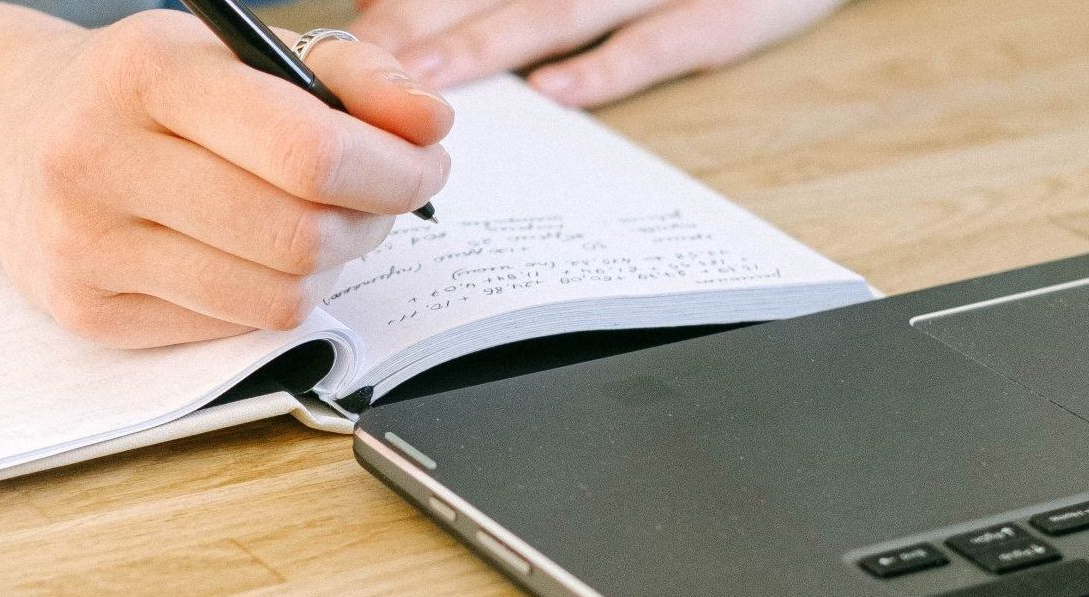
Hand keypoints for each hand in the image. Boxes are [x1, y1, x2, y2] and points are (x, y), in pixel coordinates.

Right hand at [0, 10, 452, 348]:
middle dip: (371, 223)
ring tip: (321, 229)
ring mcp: (87, 247)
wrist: (4, 138)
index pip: (306, 150)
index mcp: (146, 72)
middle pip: (299, 235)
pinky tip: (251, 258)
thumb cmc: (138, 96)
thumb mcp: (231, 54)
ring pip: (274, 298)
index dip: (391, 168)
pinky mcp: (90, 313)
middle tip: (382, 202)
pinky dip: (267, 297)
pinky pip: (231, 329)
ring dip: (327, 269)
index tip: (423, 163)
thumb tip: (429, 126)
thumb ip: (345, 75)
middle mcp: (100, 159)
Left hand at [352, 0, 847, 107]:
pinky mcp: (728, 12)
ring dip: (488, 46)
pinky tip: (555, 96)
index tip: (360, 35)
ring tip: (423, 82)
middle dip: (427, 25)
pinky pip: (660, 43)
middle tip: (364, 67)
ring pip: (561, 11)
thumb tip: (436, 25)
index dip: (416, 4)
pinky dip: (606, 72)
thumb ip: (530, 0)